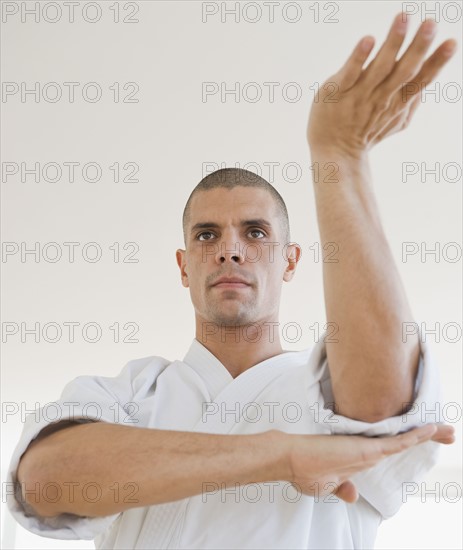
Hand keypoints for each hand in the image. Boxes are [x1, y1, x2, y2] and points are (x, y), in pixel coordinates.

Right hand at [284, 423, 454, 502]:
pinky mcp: (365, 448)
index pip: (388, 450)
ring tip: (449, 431)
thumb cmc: (302, 470)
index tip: (425, 438)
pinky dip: (416, 436)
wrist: (287, 457)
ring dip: (427, 436)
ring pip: (404, 440)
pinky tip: (432, 430)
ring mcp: (365, 447)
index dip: (407, 443)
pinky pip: (397, 443)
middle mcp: (364, 449)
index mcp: (357, 457)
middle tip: (449, 432)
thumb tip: (354, 494)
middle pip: (402, 442)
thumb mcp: (325, 485)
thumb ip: (341, 487)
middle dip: (426, 437)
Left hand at [306, 12, 457, 157]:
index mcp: (397, 102)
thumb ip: (412, 103)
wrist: (334, 152)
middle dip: (418, 47)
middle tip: (432, 23)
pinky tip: (368, 40)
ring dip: (392, 43)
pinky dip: (358, 58)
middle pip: (404, 70)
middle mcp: (381, 97)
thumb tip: (427, 85)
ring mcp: (359, 95)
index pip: (420, 80)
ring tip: (403, 19)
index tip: (451, 43)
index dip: (437, 63)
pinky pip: (348, 74)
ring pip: (379, 67)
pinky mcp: (336, 93)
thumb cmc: (366, 133)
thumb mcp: (394, 122)